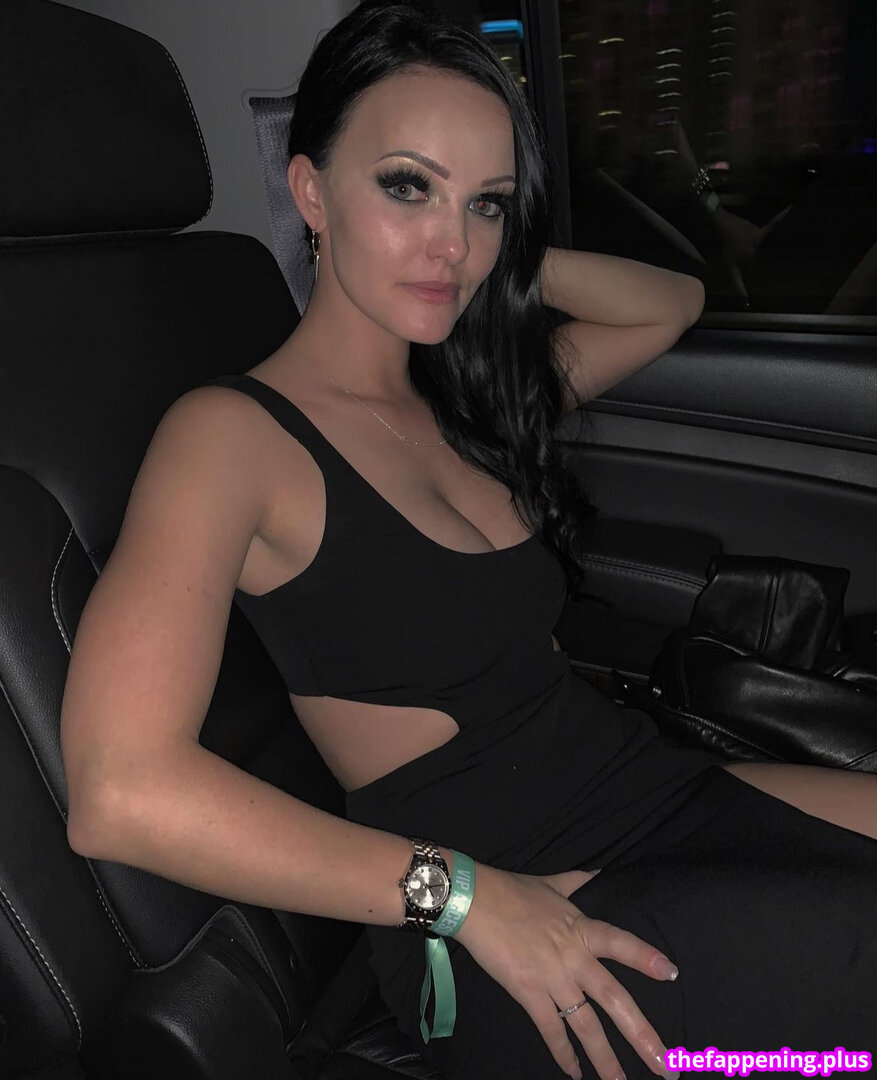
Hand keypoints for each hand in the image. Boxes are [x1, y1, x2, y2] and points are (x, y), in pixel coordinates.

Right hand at [455, 863, 679, 1079]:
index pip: (622, 943)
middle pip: (615, 1000)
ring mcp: (552, 977)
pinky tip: (574, 1073)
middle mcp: (574, 957)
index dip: (646, 958)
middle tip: (666, 1064)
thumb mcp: (552, 883)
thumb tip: (600, 869)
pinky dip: (563, 1054)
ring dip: (606, 1059)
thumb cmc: (513, 890)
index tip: (673, 974)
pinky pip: (551, 1029)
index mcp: (582, 928)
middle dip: (642, 1034)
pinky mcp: (527, 992)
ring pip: (586, 1026)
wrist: (475, 899)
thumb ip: (579, 881)